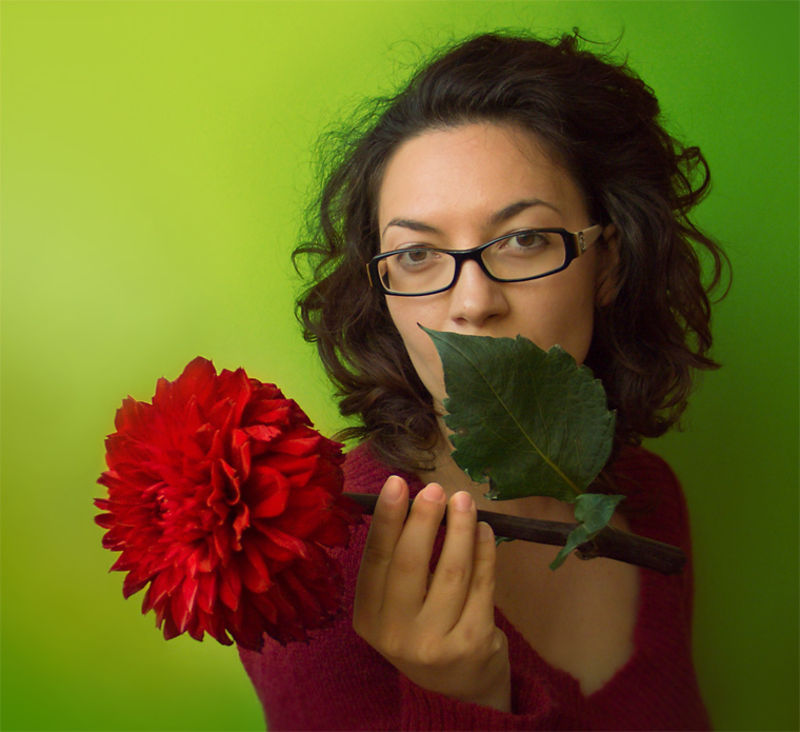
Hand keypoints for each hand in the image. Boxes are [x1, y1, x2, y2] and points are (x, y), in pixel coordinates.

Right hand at [353, 476, 510, 711]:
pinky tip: (484, 530)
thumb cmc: (422, 629)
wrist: (458, 687)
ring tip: (464, 501)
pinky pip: (481, 584)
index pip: (375, 559)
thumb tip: (412, 499)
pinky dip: (484, 551)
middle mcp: (396, 635)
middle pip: (410, 563)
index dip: (386, 519)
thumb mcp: (396, 606)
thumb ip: (397, 563)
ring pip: (451, 571)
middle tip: (435, 488)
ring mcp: (436, 643)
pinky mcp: (473, 643)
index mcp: (369, 618)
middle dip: (424, 519)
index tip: (396, 483)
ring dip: (460, 528)